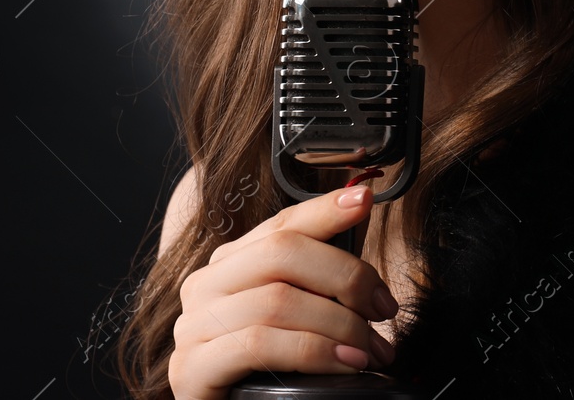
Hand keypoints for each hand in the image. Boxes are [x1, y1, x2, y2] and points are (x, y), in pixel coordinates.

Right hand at [167, 184, 399, 399]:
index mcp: (229, 265)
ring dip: (340, 324)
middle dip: (346, 276)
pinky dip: (313, 352)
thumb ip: (320, 278)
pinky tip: (345, 364)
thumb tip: (363, 226)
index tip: (365, 201)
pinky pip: (259, 344)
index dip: (324, 210)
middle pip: (282, 253)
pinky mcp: (191, 369)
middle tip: (383, 308)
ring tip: (371, 350)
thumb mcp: (300, 316)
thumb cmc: (270, 373)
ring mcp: (192, 327)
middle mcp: (205, 286)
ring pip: (277, 301)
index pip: (281, 224)